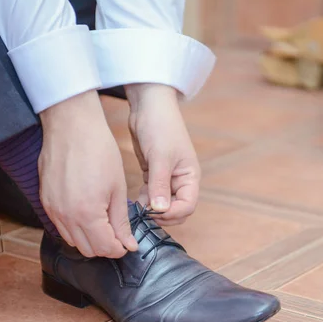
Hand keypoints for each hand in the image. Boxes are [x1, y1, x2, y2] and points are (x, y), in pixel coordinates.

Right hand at [38, 90, 136, 257]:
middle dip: (105, 247)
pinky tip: (88, 214)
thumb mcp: (118, 188)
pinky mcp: (44, 201)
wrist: (72, 126)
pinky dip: (75, 227)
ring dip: (89, 239)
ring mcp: (52, 209)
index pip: (104, 248)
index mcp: (87, 213)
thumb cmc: (99, 151)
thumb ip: (121, 220)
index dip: (120, 249)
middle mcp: (65, 216)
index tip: (128, 243)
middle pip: (87, 249)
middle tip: (119, 235)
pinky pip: (60, 226)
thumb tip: (128, 244)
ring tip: (104, 224)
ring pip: (72, 240)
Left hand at [126, 84, 199, 225]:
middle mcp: (181, 180)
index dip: (173, 213)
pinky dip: (144, 202)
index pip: (188, 205)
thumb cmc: (160, 127)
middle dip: (162, 215)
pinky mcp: (153, 175)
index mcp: (189, 176)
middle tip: (144, 215)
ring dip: (151, 210)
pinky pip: (151, 196)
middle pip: (177, 210)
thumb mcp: (160, 157)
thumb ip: (160, 185)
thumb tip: (160, 210)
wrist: (148, 106)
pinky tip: (133, 202)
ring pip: (162, 205)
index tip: (154, 212)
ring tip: (136, 210)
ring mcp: (167, 179)